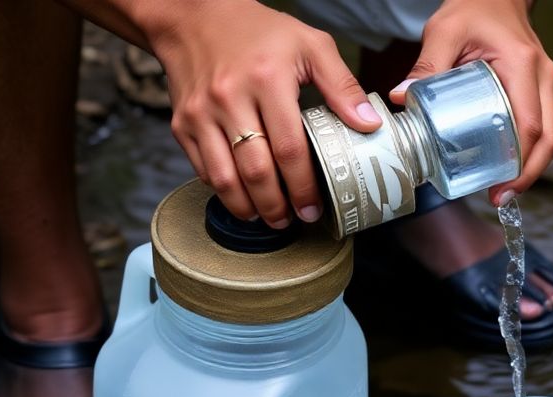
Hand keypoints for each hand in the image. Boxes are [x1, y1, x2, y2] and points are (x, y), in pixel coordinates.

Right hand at [145, 0, 381, 226]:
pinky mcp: (181, 123)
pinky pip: (202, 169)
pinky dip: (223, 190)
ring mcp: (201, 114)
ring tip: (268, 218)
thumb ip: (342, 85)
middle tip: (292, 221)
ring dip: (247, 207)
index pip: (289, 149)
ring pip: (224, 178)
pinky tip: (242, 197)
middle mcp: (230, 99)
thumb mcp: (310, 45)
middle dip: (276, 206)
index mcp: (267, 80)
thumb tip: (370, 124)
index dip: (304, 186)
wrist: (195, 16)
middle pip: (255, 170)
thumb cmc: (259, 32)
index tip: (314, 208)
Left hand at [389, 0, 552, 205]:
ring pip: (552, 136)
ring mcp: (549, 85)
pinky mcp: (545, 91)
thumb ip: (425, 66)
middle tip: (502, 198)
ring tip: (503, 189)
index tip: (500, 188)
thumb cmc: (474, 10)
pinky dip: (531, 151)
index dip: (520, 164)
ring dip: (532, 166)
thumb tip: (399, 98)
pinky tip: (509, 166)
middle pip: (550, 139)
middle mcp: (545, 77)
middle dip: (529, 175)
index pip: (531, 126)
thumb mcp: (445, 32)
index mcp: (524, 65)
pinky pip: (546, 127)